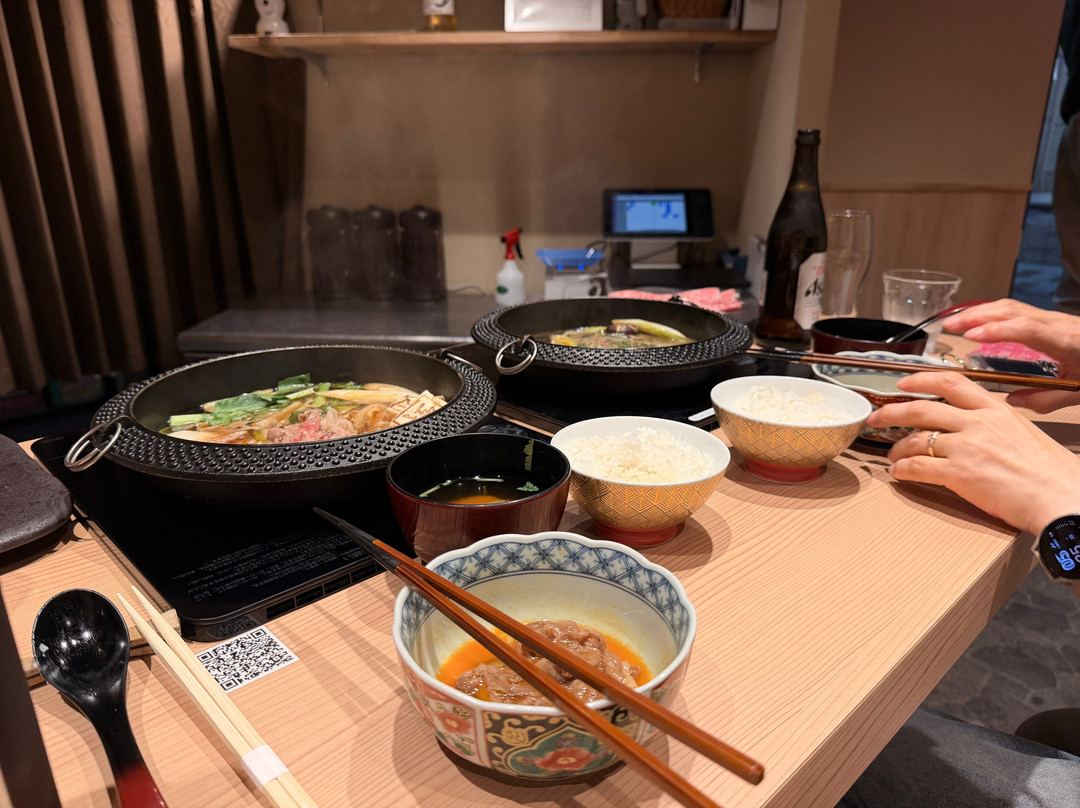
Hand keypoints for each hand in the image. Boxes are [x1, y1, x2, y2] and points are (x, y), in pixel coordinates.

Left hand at [868, 371, 1079, 534]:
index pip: (950, 381)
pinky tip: (898, 473)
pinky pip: (917, 466)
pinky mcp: (959, 474)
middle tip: (877, 417)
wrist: (1061, 496)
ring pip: (915, 439)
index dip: (920, 379)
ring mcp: (966, 447)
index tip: (902, 383)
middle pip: (921, 408)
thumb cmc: (1049, 471)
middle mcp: (977, 423)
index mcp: (995, 409)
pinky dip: (902, 469)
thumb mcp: (1022, 432)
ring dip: (895, 448)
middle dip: (891, 411)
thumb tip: (970, 428)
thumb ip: (993, 424)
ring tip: (890, 456)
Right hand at [942, 298, 1079, 411]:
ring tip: (954, 322)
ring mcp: (1054, 319)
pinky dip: (993, 313)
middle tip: (949, 326)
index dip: (998, 331)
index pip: (1027, 329)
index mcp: (1067, 341)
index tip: (972, 336)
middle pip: (1013, 311)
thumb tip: (1012, 401)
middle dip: (977, 315)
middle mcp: (1058, 325)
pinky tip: (978, 322)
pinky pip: (1017, 311)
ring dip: (981, 311)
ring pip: (1012, 307)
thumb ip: (1047, 398)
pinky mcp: (1051, 320)